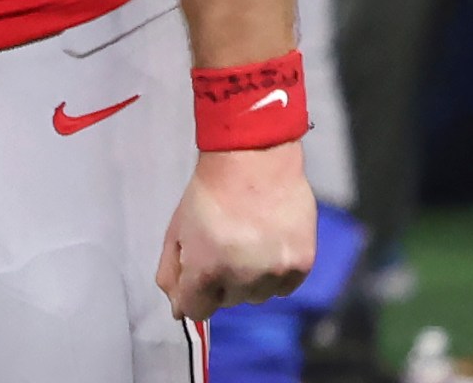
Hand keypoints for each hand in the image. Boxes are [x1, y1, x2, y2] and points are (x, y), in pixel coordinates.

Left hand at [154, 143, 315, 319]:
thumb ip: (172, 273)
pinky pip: (284, 287)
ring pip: (257, 296)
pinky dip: (275, 274)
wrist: (253, 161)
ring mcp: (274, 271)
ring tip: (247, 245)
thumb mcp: (177, 231)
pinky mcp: (301, 264)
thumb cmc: (210, 193)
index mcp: (206, 270)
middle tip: (222, 249)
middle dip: (220, 282)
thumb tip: (177, 308)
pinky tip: (268, 246)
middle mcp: (242, 277)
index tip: (196, 283)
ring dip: (249, 280)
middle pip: (228, 302)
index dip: (193, 297)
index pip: (197, 311)